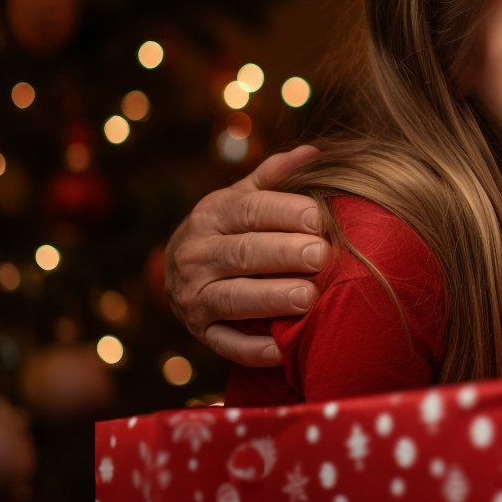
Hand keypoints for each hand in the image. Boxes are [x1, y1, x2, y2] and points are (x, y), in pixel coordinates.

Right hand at [164, 145, 324, 365]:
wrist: (180, 269)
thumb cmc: (230, 227)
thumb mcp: (243, 196)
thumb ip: (275, 176)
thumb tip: (314, 152)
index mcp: (211, 215)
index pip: (249, 210)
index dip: (285, 212)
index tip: (319, 218)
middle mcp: (196, 255)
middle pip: (244, 253)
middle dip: (284, 254)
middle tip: (321, 255)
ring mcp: (194, 297)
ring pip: (232, 298)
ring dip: (270, 299)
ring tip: (308, 297)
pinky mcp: (200, 333)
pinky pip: (225, 344)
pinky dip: (252, 349)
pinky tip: (282, 349)